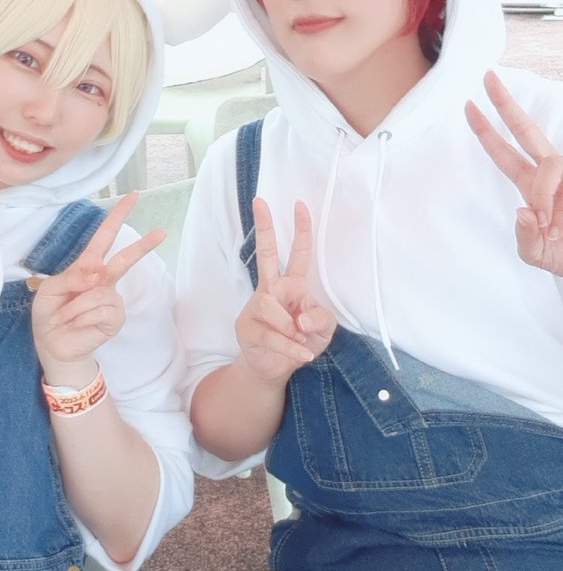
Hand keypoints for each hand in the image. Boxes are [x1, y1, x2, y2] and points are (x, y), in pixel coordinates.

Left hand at [31, 193, 164, 368]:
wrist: (52, 345)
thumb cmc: (50, 314)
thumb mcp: (50, 290)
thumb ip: (71, 277)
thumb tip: (95, 273)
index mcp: (87, 267)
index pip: (105, 237)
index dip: (117, 216)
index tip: (133, 196)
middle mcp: (103, 281)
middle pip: (125, 258)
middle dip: (143, 245)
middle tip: (162, 232)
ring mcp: (112, 299)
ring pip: (97, 293)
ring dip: (74, 306)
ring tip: (66, 317)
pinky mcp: (115, 318)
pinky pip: (100, 310)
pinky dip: (82, 317)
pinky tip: (78, 325)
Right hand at [235, 197, 336, 386]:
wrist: (276, 369)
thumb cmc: (301, 342)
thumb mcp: (324, 331)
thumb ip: (321, 318)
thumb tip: (300, 316)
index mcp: (293, 285)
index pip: (299, 253)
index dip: (301, 230)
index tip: (300, 205)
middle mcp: (272, 290)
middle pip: (266, 255)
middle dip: (264, 227)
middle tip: (259, 201)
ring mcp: (256, 307)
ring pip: (270, 306)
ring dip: (290, 328)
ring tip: (298, 340)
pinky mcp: (246, 327)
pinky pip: (272, 335)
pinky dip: (291, 348)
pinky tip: (302, 355)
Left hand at [466, 70, 562, 273]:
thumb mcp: (537, 256)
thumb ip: (525, 239)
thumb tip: (523, 212)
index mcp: (532, 187)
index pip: (504, 153)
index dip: (486, 131)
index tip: (468, 105)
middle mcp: (550, 174)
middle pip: (525, 130)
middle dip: (506, 104)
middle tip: (487, 76)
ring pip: (550, 163)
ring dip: (544, 194)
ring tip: (551, 227)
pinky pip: (562, 173)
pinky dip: (554, 199)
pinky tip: (557, 222)